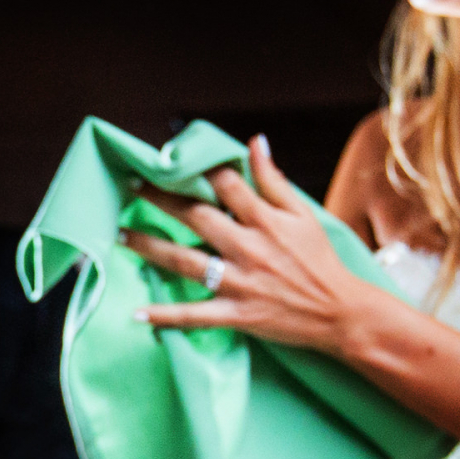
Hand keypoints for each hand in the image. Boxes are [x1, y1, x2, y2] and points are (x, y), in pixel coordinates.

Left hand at [128, 135, 366, 353]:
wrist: (340, 313)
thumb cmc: (320, 262)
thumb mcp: (303, 215)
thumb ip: (274, 180)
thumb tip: (255, 142)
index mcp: (265, 219)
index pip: (225, 183)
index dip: (197, 167)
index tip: (170, 158)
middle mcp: (247, 247)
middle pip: (195, 216)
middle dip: (160, 198)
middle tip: (130, 187)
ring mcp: (239, 282)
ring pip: (184, 261)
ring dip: (148, 247)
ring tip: (119, 236)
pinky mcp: (236, 314)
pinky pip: (194, 315)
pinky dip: (166, 316)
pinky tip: (137, 314)